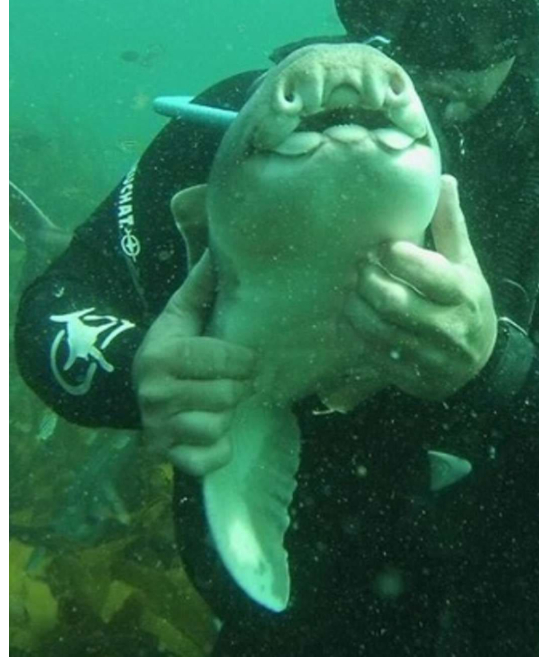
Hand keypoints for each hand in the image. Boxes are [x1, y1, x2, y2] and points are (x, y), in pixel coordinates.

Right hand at [134, 252, 257, 475]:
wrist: (131, 389)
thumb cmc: (172, 347)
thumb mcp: (181, 314)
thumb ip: (204, 284)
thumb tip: (222, 242)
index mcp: (161, 356)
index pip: (224, 360)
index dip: (243, 359)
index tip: (244, 357)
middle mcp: (154, 395)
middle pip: (227, 395)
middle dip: (237, 387)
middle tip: (231, 381)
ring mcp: (158, 429)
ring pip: (219, 426)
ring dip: (226, 417)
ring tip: (216, 403)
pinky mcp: (167, 457)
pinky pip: (210, 459)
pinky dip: (218, 449)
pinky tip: (212, 433)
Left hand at [343, 175, 496, 401]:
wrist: (482, 364)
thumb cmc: (468, 303)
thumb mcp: (466, 263)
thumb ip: (450, 225)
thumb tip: (443, 179)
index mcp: (464, 293)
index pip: (426, 271)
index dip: (395, 255)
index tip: (381, 246)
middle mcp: (449, 327)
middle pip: (393, 302)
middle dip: (367, 281)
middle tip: (356, 268)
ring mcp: (430, 357)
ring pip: (377, 331)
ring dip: (354, 309)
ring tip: (349, 292)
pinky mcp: (412, 378)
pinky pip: (372, 356)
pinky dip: (356, 336)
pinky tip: (351, 319)